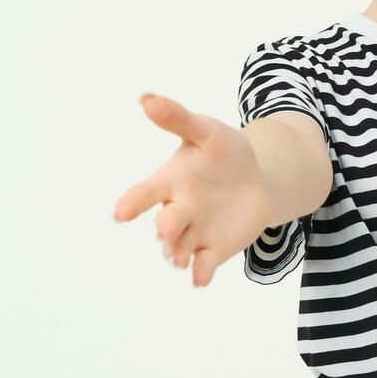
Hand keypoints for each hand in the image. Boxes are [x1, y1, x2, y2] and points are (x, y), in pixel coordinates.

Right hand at [112, 93, 275, 286]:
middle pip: (165, 223)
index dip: (132, 202)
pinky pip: (204, 265)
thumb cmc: (223, 152)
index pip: (145, 193)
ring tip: (181, 259)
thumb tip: (146, 97)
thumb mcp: (207, 131)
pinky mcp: (213, 250)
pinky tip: (200, 280)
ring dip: (178, 254)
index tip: (120, 212)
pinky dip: (201, 273)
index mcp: (169, 182)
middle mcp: (176, 211)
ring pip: (180, 249)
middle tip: (166, 228)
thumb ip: (179, 119)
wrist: (256, 179)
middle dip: (165, 227)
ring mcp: (193, 233)